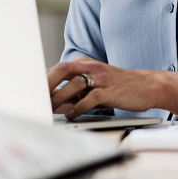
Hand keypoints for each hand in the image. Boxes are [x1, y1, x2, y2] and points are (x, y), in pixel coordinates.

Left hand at [46, 57, 161, 117]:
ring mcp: (101, 78)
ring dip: (60, 98)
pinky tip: (72, 115)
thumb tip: (52, 103)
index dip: (43, 80)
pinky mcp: (110, 90)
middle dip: (47, 84)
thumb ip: (75, 91)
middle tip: (35, 98)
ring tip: (50, 109)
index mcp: (84, 64)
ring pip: (75, 84)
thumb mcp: (94, 85)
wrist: (147, 86)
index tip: (30, 91)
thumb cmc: (117, 88)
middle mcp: (91, 67)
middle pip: (62, 70)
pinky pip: (90, 98)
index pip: (58, 69)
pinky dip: (79, 107)